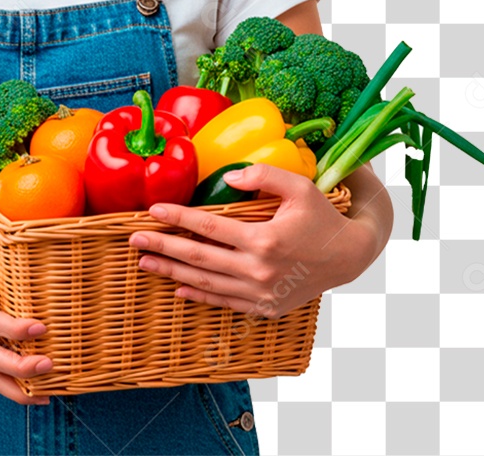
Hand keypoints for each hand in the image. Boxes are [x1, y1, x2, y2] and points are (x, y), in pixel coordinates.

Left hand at [127, 164, 377, 318]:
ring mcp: (261, 294)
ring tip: (145, 263)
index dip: (178, 218)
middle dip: (163, 248)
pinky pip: (224, 302)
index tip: (152, 211)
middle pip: (199, 258)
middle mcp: (259, 271)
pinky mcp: (265, 308)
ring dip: (173, 273)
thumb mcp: (299, 187)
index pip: (209, 227)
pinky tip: (178, 288)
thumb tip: (228, 180)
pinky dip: (200, 296)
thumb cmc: (322, 216)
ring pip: (207, 283)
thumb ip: (263, 176)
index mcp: (264, 239)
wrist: (349, 256)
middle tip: (134, 241)